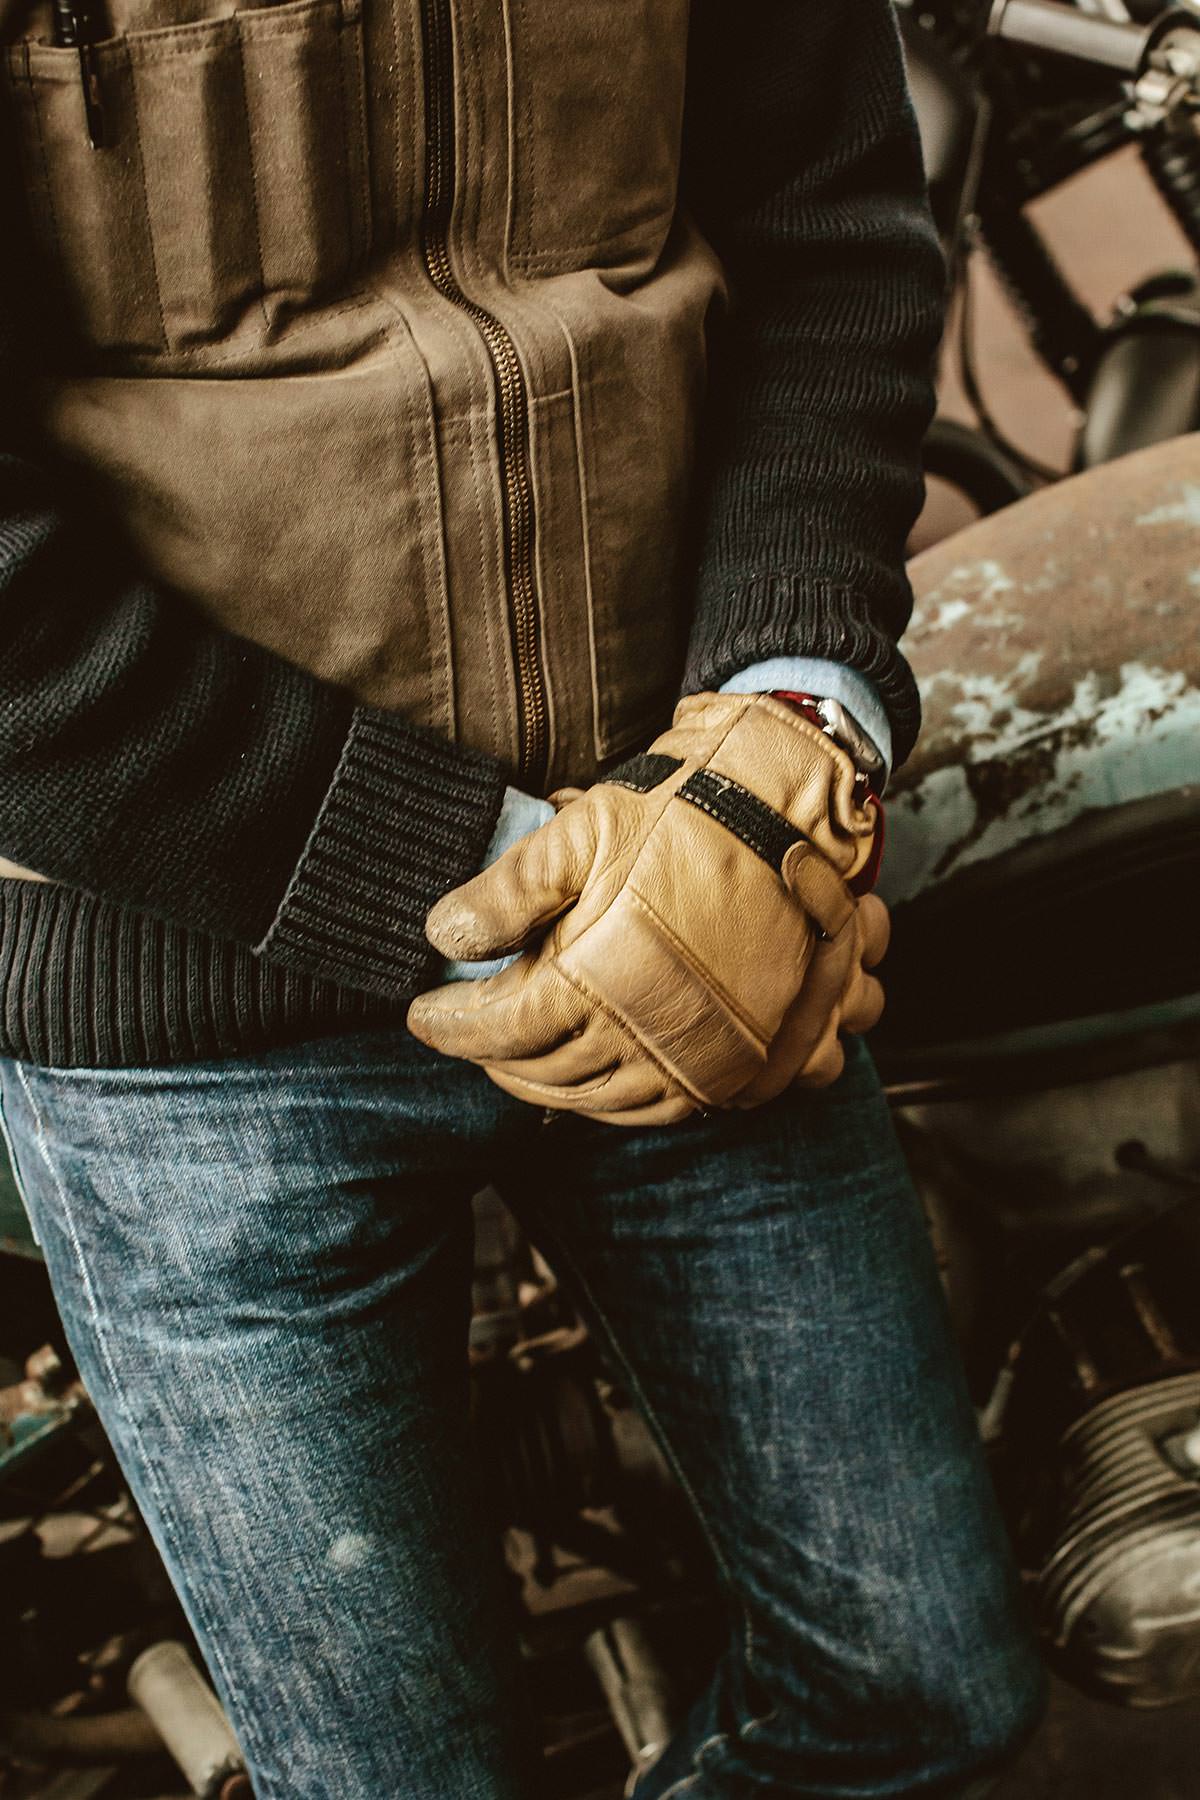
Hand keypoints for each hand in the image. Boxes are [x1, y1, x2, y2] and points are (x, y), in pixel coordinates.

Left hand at [407, 693, 886, 1126]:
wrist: (791, 825)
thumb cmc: (685, 818)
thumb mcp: (583, 830)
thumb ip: (506, 889)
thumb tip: (442, 934)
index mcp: (592, 980)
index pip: (495, 1029)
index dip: (448, 1025)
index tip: (421, 1013)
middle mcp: (640, 1034)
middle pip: (538, 1072)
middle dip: (489, 1057)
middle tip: (464, 1033)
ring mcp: (689, 1059)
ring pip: (592, 1100)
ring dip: (542, 1086)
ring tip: (514, 1058)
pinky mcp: (729, 1067)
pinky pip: (653, 1110)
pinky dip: (608, 1102)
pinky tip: (590, 1076)